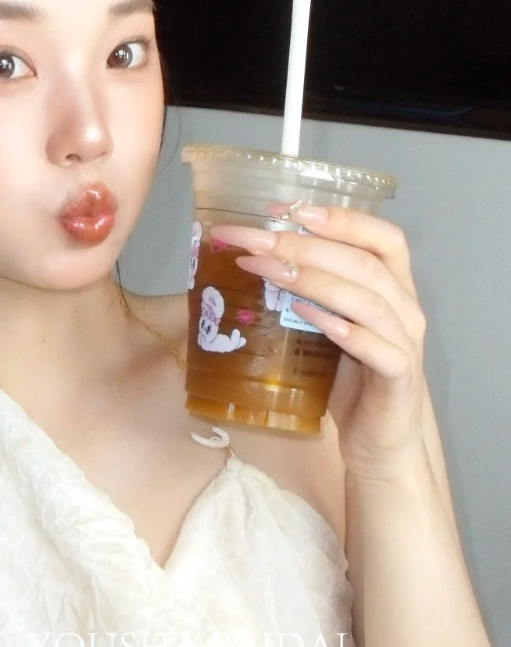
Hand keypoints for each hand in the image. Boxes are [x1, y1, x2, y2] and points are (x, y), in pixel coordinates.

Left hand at [208, 204, 427, 484]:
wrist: (381, 441)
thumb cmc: (351, 375)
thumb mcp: (327, 322)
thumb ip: (305, 289)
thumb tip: (245, 255)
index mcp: (393, 285)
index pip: (382, 235)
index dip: (339, 217)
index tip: (287, 208)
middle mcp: (405, 307)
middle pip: (361, 261)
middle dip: (303, 244)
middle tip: (253, 238)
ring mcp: (405, 342)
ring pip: (366, 297)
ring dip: (312, 278)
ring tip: (266, 268)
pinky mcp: (398, 377)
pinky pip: (374, 346)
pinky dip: (339, 326)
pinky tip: (303, 313)